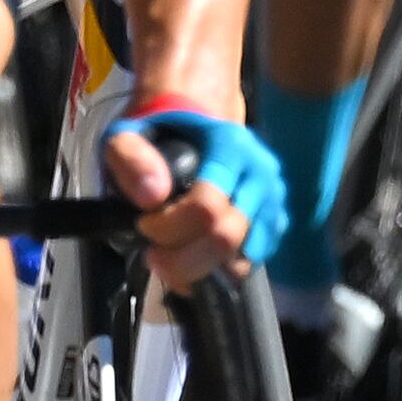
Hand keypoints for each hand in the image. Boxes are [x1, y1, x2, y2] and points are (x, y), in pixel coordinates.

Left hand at [108, 107, 286, 289]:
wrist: (195, 127)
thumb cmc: (158, 135)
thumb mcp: (128, 135)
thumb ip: (131, 159)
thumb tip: (152, 198)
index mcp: (231, 148)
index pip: (206, 208)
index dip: (168, 228)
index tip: (142, 223)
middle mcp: (261, 175)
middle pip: (226, 238)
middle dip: (182, 259)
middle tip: (153, 254)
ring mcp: (272, 201)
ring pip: (241, 260)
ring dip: (198, 271)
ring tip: (171, 259)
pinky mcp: (273, 224)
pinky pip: (249, 265)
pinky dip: (216, 273)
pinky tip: (192, 260)